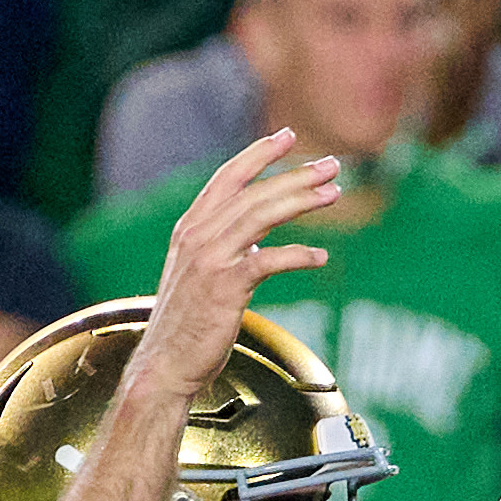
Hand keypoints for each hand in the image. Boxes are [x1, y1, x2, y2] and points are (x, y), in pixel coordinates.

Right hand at [133, 131, 339, 402]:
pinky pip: (269, 260)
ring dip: (302, 200)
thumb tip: (256, 239)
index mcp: (191, 227)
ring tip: (334, 193)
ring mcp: (211, 259)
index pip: (228, 177)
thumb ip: (224, 247)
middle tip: (331, 165)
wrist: (166, 363)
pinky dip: (298, 255)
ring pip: (262, 215)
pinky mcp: (225, 286)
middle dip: (296, 174)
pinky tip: (320, 256)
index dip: (259, 154)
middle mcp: (198, 235)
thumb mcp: (200, 273)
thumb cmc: (187, 323)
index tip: (288, 137)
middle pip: (254, 191)